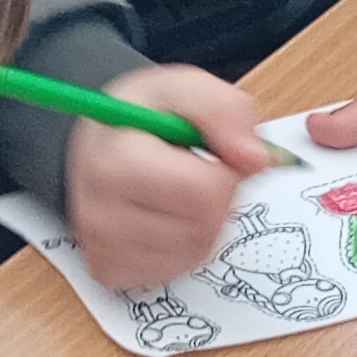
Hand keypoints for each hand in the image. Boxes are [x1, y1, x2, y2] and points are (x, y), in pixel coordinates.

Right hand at [63, 64, 280, 290]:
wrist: (100, 142)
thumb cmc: (142, 115)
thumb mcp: (184, 87)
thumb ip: (225, 110)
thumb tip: (256, 159)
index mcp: (114, 163)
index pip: (203, 193)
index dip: (223, 171)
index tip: (207, 154)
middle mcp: (100, 213)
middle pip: (204, 227)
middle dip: (216, 198)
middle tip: (191, 170)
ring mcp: (102, 248)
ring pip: (196, 251)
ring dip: (203, 222)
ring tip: (175, 190)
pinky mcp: (109, 270)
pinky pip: (177, 269)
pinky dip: (184, 244)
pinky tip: (164, 215)